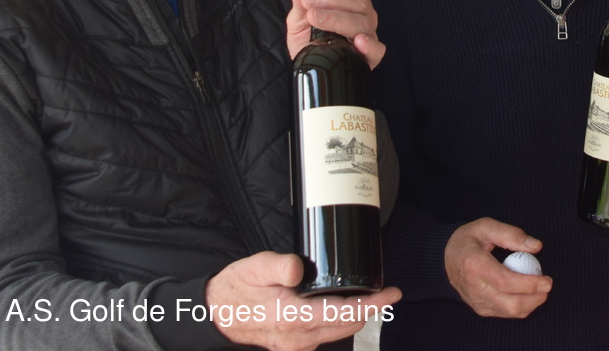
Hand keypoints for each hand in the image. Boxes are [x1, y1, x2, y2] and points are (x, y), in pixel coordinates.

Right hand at [205, 251, 401, 350]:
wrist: (215, 313)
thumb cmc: (236, 289)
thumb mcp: (255, 267)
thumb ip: (279, 265)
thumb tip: (299, 268)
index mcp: (292, 317)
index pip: (344, 312)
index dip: (373, 304)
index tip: (392, 293)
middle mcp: (299, 337)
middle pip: (349, 324)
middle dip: (370, 309)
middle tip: (383, 290)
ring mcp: (297, 345)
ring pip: (339, 331)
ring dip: (355, 315)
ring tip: (366, 295)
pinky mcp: (295, 345)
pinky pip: (326, 334)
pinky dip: (339, 320)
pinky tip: (340, 304)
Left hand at [287, 0, 386, 65]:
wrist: (308, 67)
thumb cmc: (308, 39)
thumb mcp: (298, 17)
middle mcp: (362, 13)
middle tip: (309, 1)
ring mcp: (368, 33)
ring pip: (363, 22)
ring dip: (338, 18)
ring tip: (315, 19)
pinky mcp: (369, 56)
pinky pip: (377, 49)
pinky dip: (369, 44)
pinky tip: (356, 42)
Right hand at [444, 218, 551, 317]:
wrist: (444, 259)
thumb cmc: (466, 241)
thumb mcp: (486, 227)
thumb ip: (511, 234)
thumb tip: (536, 246)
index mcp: (475, 265)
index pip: (505, 282)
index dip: (529, 284)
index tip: (547, 279)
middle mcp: (475, 288)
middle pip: (511, 304)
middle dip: (535, 298)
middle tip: (547, 284)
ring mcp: (478, 302)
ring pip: (511, 312)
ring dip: (532, 303)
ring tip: (539, 288)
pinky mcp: (481, 309)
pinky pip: (507, 313)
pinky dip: (522, 306)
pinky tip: (527, 293)